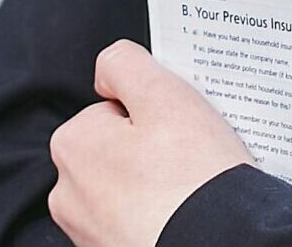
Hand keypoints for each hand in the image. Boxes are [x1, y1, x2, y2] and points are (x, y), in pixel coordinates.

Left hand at [48, 40, 253, 246]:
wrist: (223, 244)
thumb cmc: (192, 180)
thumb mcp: (161, 94)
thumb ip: (124, 63)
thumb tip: (107, 70)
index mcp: (72, 145)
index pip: (113, 107)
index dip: (150, 112)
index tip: (174, 129)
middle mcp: (68, 192)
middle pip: (117, 148)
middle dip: (149, 149)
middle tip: (184, 159)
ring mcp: (88, 230)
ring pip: (128, 185)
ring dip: (154, 184)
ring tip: (186, 189)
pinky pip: (136, 217)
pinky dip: (157, 213)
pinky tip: (181, 213)